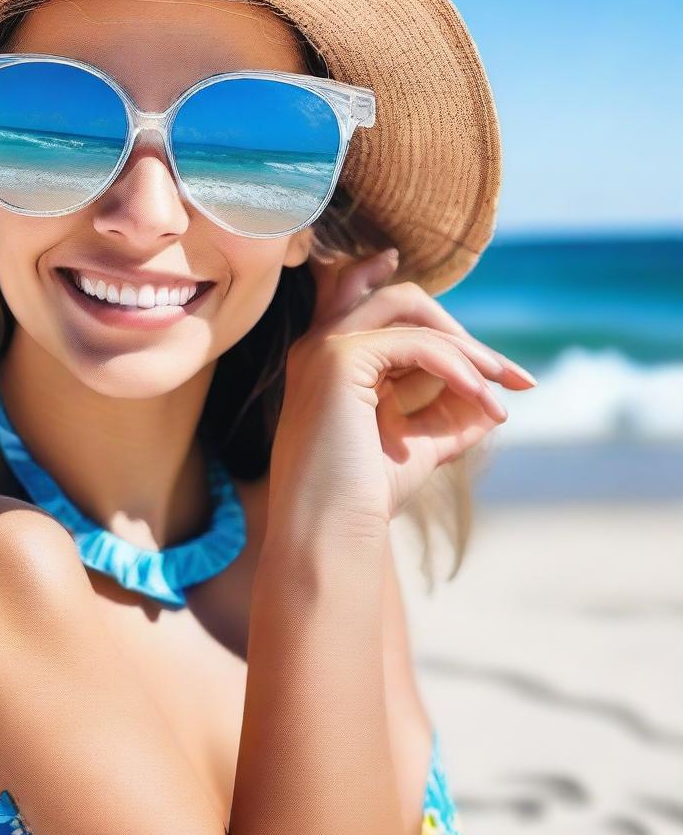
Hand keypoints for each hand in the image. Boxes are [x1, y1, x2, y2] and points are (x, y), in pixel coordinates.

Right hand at [265, 249, 536, 533]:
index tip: (495, 366)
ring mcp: (324, 348)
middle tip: (512, 377)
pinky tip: (482, 398)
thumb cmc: (364, 497)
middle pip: (401, 300)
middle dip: (462, 332)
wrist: (328, 534)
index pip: (382, 310)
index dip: (437, 320)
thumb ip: (449, 414)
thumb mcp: (418, 444)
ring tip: (505, 388)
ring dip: (468, 347)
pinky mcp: (337, 360)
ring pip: (410, 311)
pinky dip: (458, 367)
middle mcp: (320, 347)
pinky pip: (416, 343)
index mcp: (330, 364)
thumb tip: (494, 397)